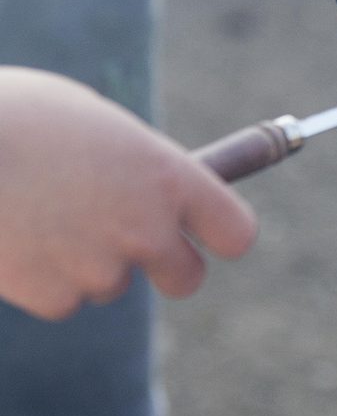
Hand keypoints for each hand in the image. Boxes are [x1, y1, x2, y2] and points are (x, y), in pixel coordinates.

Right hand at [0, 70, 256, 321]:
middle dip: (163, 266)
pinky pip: (59, 298)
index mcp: (167, 175)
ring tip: (33, 211)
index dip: (217, 234)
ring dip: (81, 261)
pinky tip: (11, 237)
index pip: (234, 230)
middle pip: (186, 277)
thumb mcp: (89, 122)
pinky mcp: (53, 297)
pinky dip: (38, 277)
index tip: (201, 233)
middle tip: (125, 241)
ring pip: (107, 283)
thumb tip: (145, 191)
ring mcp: (101, 268)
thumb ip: (129, 163)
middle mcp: (147, 228)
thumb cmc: (14, 117)